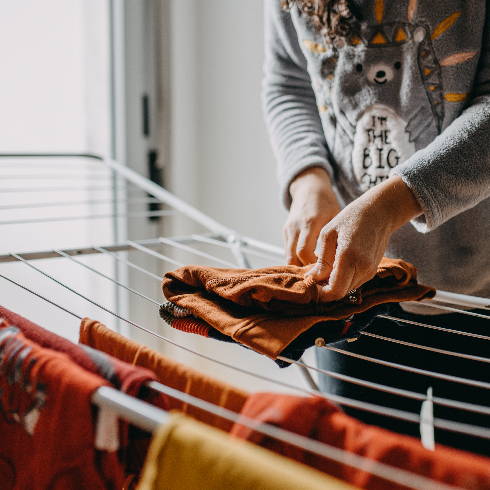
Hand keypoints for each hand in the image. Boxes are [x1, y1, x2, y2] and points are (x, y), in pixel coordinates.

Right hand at [284, 168, 341, 265]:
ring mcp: (289, 229)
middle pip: (293, 258)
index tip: (325, 273)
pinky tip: (309, 263)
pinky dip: (297, 260)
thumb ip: (336, 237)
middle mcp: (296, 226)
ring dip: (300, 267)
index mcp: (311, 222)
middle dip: (305, 270)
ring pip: (288, 257)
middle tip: (320, 278)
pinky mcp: (285, 231)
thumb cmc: (326, 202)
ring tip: (314, 273)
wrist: (309, 187)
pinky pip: (288, 251)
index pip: (305, 252)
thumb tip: (342, 262)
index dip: (313, 266)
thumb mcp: (336, 216)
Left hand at [305, 176, 422, 301]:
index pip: (335, 291)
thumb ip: (322, 260)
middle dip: (324, 290)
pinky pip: (354, 282)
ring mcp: (370, 271)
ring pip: (347, 290)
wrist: (381, 212)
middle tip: (313, 278)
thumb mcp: (329, 234)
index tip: (309, 285)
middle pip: (340, 294)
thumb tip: (311, 278)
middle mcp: (363, 268)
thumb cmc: (351, 218)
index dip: (320, 294)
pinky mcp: (372, 270)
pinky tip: (334, 267)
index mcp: (349, 257)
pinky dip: (342, 280)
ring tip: (322, 270)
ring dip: (333, 285)